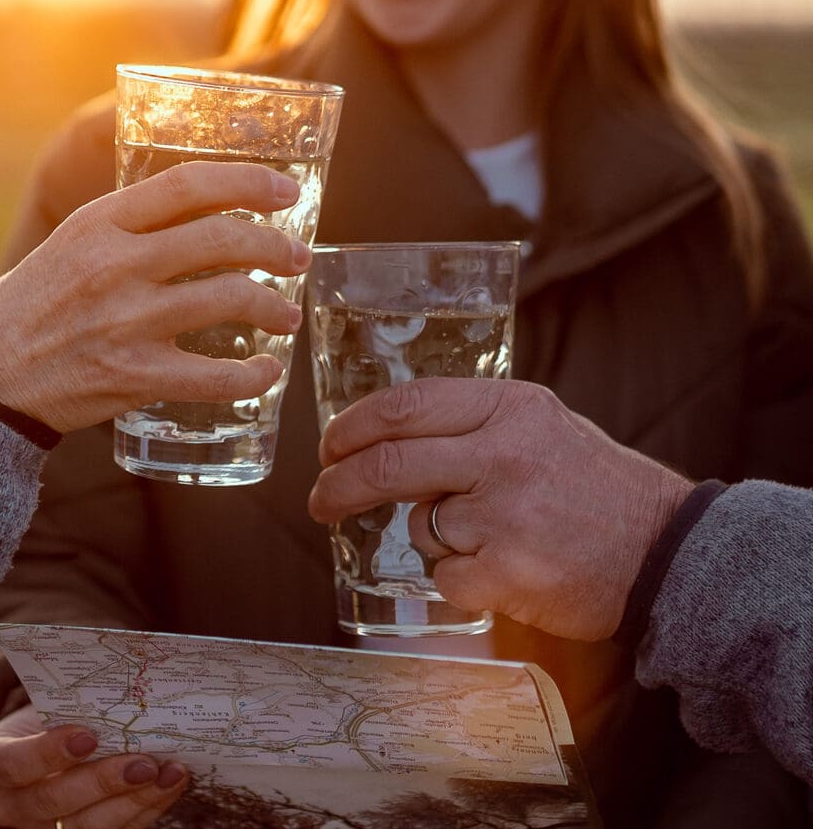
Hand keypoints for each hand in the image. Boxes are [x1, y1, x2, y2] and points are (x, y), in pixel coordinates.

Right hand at [0, 161, 310, 431]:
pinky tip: (267, 373)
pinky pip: (214, 375)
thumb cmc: (25, 309)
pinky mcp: (134, 375)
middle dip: (275, 246)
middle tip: (297, 259)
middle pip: (223, 238)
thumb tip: (198, 218)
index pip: (190, 184)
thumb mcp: (67, 246)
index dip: (249, 182)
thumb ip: (125, 229)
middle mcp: (117, 264)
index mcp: (99, 223)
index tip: (285, 191)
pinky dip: (252, 375)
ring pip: (229, 298)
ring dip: (274, 307)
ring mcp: (127, 321)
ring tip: (288, 315)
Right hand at [0, 704, 187, 828]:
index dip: (48, 754)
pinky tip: (171, 784)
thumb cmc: (49, 710)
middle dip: (102, 782)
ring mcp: (41, 828)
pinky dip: (147, 808)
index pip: (13, 765)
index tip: (88, 736)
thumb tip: (123, 676)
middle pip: (53, 802)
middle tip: (143, 763)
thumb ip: (71, 697)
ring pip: (88, 826)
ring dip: (135, 801)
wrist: (46, 738)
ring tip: (170, 773)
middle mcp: (8, 804)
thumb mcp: (47, 698)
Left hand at [308, 378, 693, 640]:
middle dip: (339, 485)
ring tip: (493, 539)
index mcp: (510, 407)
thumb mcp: (541, 426)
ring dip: (437, 539)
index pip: (405, 405)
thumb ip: (472, 424)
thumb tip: (389, 434)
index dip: (353, 427)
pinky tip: (507, 572)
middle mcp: (504, 452)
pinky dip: (463, 580)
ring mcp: (505, 513)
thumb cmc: (595, 488)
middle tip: (319, 500)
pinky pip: (447, 577)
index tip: (329, 446)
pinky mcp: (508, 572)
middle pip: (389, 463)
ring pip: (421, 527)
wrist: (667, 552)